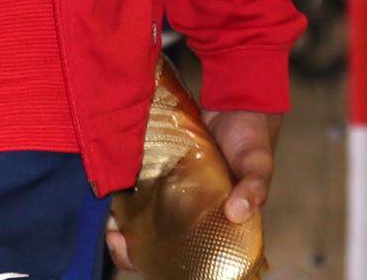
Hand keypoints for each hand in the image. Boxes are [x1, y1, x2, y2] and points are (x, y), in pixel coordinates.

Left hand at [104, 109, 281, 270]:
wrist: (239, 104)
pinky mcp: (162, 163)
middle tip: (114, 233)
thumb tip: (237, 212)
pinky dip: (125, 181)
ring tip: (106, 210)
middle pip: (155, 238)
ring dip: (121, 213)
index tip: (133, 252)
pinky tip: (112, 180)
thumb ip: (253, 188)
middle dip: (130, 241)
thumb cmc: (253, 143)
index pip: (185, 255)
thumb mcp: (259, 167)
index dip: (158, 261)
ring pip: (141, 209)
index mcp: (212, 224)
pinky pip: (140, 177)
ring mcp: (173, 187)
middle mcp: (189, 210)